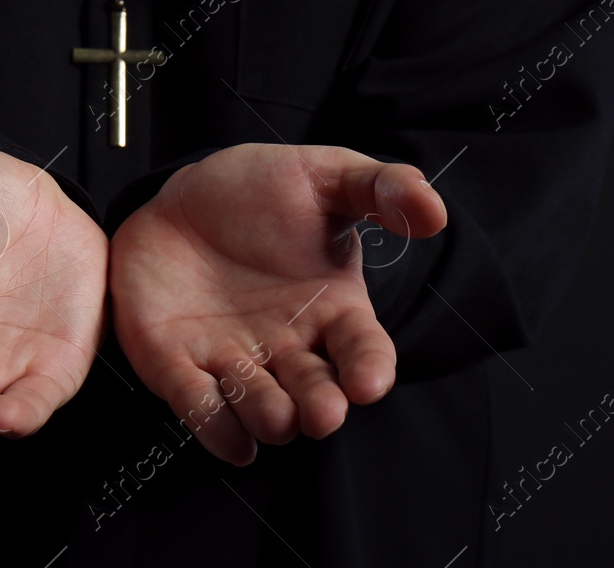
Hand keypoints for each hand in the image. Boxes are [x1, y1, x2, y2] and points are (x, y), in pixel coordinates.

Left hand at [109, 143, 445, 464]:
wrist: (179, 195)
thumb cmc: (256, 190)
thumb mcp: (323, 175)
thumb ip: (379, 188)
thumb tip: (435, 211)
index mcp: (332, 310)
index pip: (364, 351)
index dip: (370, 369)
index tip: (370, 382)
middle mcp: (288, 346)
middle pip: (315, 393)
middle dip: (322, 407)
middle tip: (323, 411)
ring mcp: (233, 360)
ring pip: (262, 408)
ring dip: (271, 418)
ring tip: (279, 416)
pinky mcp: (178, 366)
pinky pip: (198, 405)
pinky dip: (213, 425)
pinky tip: (232, 439)